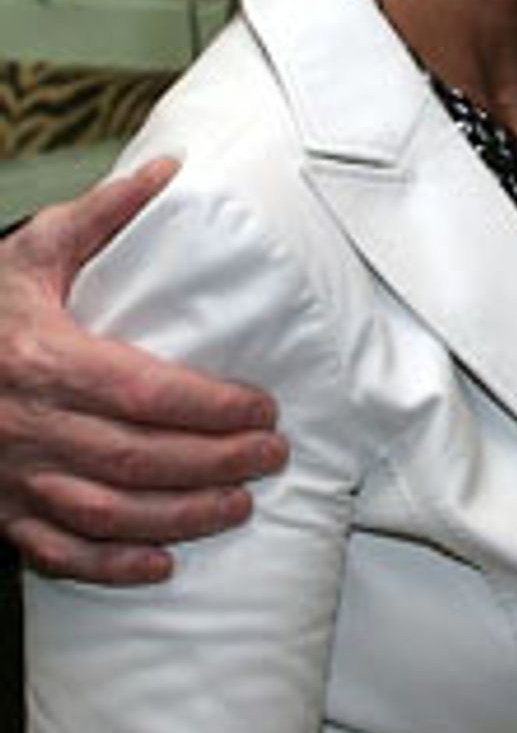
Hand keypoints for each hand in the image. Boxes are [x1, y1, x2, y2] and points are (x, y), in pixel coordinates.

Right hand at [0, 158, 287, 584]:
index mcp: (45, 358)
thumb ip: (104, 214)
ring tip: (240, 505)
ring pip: (109, 511)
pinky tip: (162, 562)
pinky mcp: (0, 511)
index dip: (212, 406)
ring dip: (182, 516)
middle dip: (217, 462)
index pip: (146, 392)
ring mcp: (13, 476)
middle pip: (140, 457)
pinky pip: (59, 551)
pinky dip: (112, 564)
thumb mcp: (35, 250)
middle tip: (273, 455)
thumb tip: (169, 168)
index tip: (263, 406)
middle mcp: (31, 424)